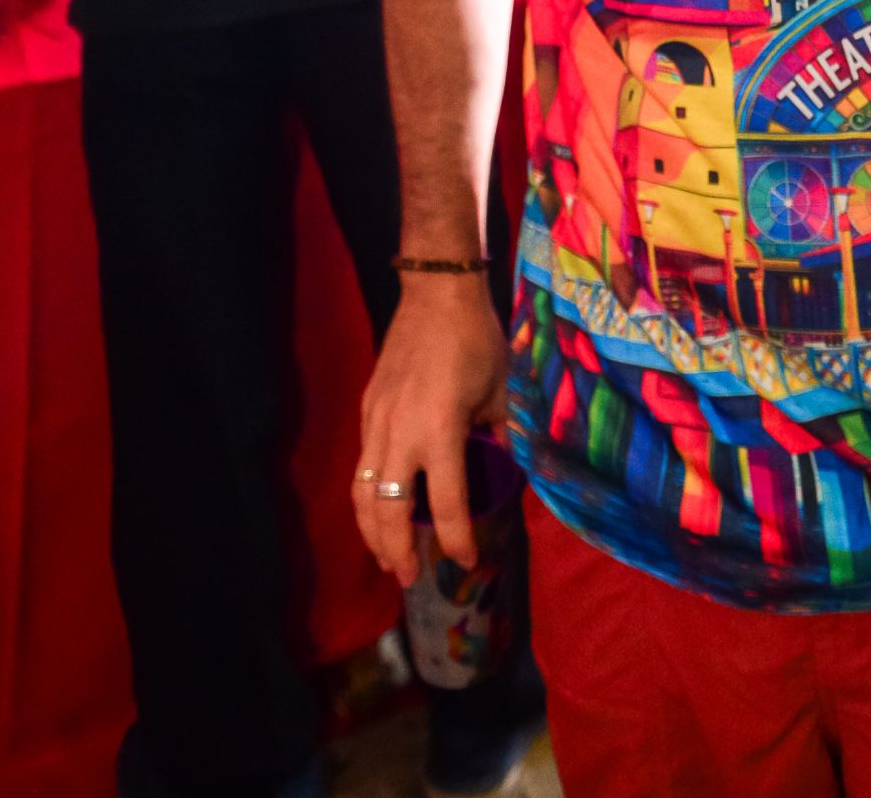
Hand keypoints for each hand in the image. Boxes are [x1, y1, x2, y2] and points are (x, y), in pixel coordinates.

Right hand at [353, 279, 509, 585]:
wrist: (436, 291)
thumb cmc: (476, 338)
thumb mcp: (501, 389)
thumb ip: (503, 432)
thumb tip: (507, 464)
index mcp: (441, 431)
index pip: (447, 504)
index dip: (456, 540)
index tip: (466, 561)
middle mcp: (401, 433)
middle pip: (389, 511)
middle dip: (396, 551)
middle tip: (409, 579)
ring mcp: (377, 422)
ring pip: (363, 493)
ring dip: (371, 532)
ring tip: (385, 557)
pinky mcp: (367, 409)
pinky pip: (362, 465)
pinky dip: (368, 497)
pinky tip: (380, 508)